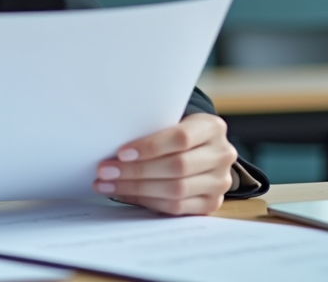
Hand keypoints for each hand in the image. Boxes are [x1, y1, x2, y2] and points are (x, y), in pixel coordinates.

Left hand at [93, 113, 236, 215]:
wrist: (201, 150)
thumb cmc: (176, 132)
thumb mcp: (171, 120)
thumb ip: (152, 128)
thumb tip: (112, 146)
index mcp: (213, 127)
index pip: (181, 138)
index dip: (150, 147)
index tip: (121, 153)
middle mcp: (222, 155)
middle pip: (177, 167)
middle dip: (136, 171)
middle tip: (105, 172)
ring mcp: (219, 182)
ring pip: (176, 190)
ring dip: (136, 189)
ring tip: (108, 185)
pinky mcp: (212, 203)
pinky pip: (177, 207)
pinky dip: (148, 201)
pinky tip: (126, 194)